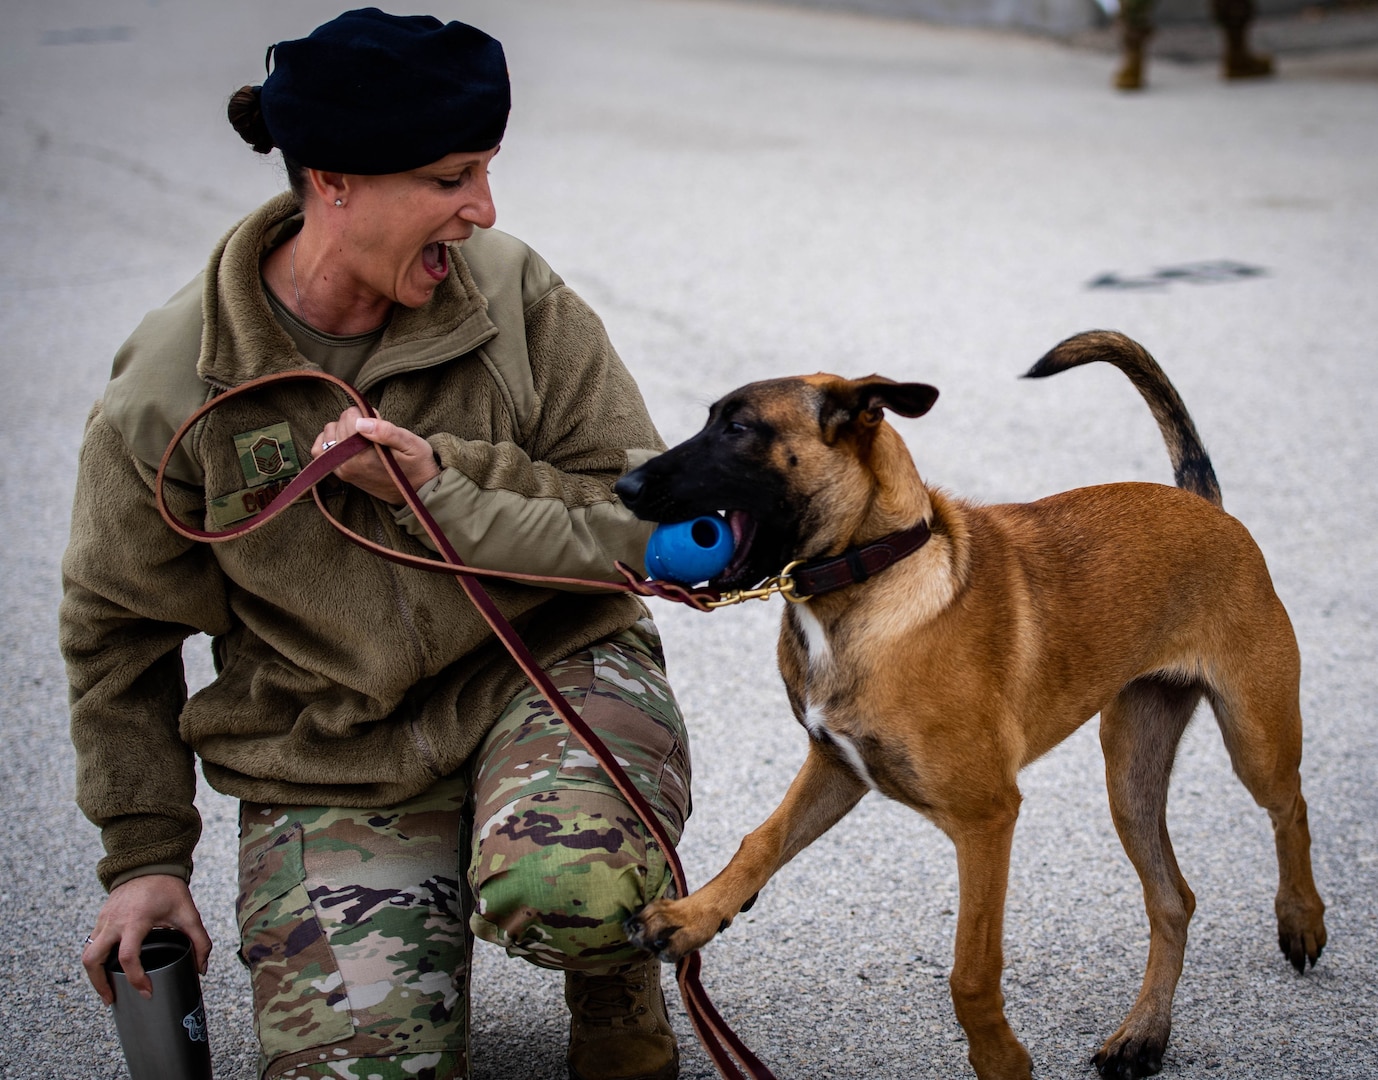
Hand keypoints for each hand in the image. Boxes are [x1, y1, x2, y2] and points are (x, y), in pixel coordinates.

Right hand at [81, 874, 211, 1004]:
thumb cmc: (168, 888)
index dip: (136, 979)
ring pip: (87, 954)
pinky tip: (108, 970)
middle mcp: (114, 922)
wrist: (149, 864)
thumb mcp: (188, 913)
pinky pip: (91, 944)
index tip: (146, 992)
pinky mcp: (100, 919)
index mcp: (136, 920)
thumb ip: (200, 941)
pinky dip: (96, 960)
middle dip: (99, 984)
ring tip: (108, 990)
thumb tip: (201, 969)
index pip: (128, 957)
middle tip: (112, 999)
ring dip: (94, 975)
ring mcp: (103, 920)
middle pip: (93, 960)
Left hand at [313, 407, 440, 503]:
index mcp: (364, 456)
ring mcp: (341, 470)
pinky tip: (345, 440)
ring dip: (341, 429)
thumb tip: (361, 421)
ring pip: (327, 434)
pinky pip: (319, 451)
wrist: (417, 492)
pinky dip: (328, 441)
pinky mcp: (339, 473)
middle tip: (374, 429)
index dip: (365, 413)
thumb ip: (387, 432)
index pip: (350, 417)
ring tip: (361, 435)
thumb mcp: (411, 444)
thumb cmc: (417, 465)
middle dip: (354, 420)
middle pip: (338, 424)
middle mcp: (347, 464)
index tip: (379, 420)